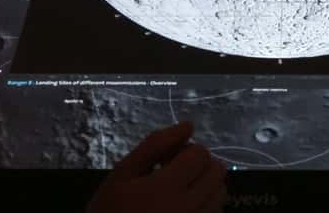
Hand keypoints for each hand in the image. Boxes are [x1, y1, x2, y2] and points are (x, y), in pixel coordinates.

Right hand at [86, 121, 227, 212]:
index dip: (186, 150)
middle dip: (199, 164)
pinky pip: (215, 212)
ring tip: (178, 190)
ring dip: (204, 184)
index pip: (200, 154)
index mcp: (166, 188)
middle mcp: (188, 208)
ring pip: (219, 192)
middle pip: (217, 172)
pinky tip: (182, 206)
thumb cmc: (108, 210)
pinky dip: (204, 204)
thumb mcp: (122, 174)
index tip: (166, 160)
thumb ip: (155, 145)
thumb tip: (188, 125)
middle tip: (174, 172)